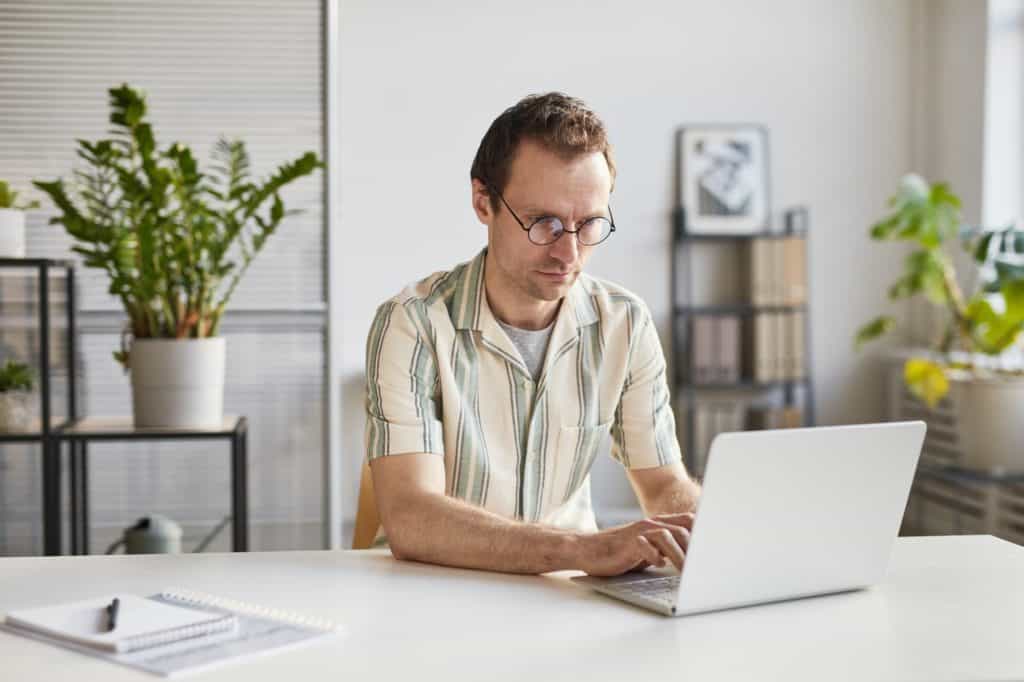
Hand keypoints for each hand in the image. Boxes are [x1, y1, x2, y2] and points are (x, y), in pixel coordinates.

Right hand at [577, 513, 693, 576]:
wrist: (587, 550)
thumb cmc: (619, 552)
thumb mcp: (647, 548)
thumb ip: (666, 548)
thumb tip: (692, 560)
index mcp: (658, 524)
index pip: (689, 521)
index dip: (704, 533)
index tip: (715, 549)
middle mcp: (650, 525)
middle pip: (683, 529)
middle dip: (696, 548)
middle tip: (704, 567)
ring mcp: (639, 532)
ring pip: (668, 536)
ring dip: (680, 555)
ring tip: (687, 572)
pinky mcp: (627, 543)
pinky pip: (645, 546)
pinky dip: (655, 556)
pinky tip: (659, 565)